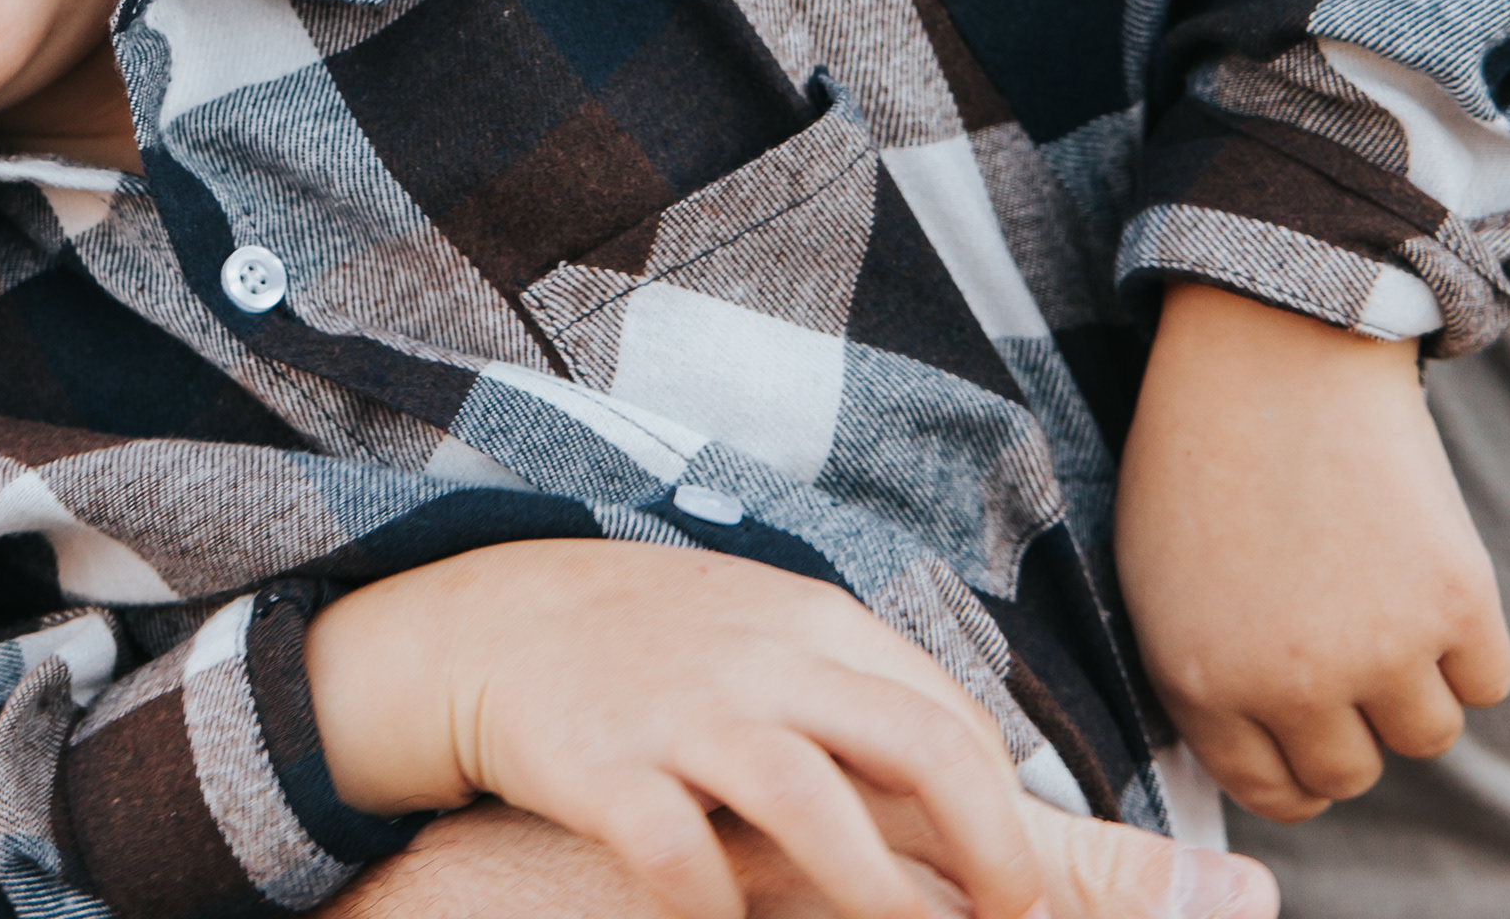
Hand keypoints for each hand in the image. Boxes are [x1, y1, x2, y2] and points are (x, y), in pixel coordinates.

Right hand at [304, 541, 1044, 918]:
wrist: (489, 619)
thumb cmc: (652, 643)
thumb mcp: (767, 629)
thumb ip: (860, 687)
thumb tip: (986, 774)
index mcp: (812, 622)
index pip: (952, 716)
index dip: (1008, 811)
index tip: (1021, 884)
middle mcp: (759, 660)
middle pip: (918, 747)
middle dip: (991, 850)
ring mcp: (678, 714)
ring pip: (811, 802)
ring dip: (878, 891)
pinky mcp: (602, 770)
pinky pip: (679, 855)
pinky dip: (718, 906)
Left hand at [1117, 282, 1509, 821]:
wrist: (1272, 348)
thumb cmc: (1206, 452)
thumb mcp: (1158, 578)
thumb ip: (1205, 677)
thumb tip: (1265, 754)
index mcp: (1201, 680)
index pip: (1272, 790)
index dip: (1300, 772)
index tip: (1318, 742)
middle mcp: (1288, 683)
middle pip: (1354, 772)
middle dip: (1355, 727)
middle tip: (1351, 657)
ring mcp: (1378, 648)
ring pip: (1429, 735)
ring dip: (1417, 685)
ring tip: (1382, 601)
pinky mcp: (1456, 603)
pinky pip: (1488, 681)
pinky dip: (1470, 645)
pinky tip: (1426, 577)